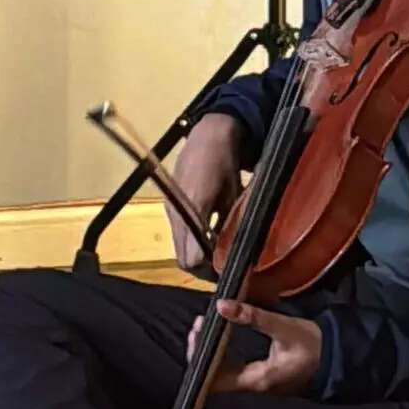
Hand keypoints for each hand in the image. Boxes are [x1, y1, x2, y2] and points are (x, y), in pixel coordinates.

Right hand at [166, 113, 245, 270]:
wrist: (207, 134)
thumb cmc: (224, 161)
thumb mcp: (234, 195)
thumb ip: (232, 224)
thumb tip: (237, 254)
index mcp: (193, 210)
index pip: (192, 258)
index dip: (210, 271)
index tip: (229, 273)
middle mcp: (176, 213)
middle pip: (183, 258)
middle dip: (204, 269)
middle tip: (226, 269)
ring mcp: (171, 210)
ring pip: (180, 247)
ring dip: (198, 256)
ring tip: (221, 255)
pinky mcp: (171, 206)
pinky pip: (179, 234)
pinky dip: (193, 242)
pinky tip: (212, 238)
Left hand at [188, 297, 323, 395]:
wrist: (338, 356)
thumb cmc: (313, 344)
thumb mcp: (282, 327)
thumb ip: (252, 317)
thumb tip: (221, 305)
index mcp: (256, 379)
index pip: (214, 379)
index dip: (199, 358)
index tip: (197, 332)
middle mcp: (253, 386)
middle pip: (215, 376)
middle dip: (202, 349)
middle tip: (199, 322)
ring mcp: (258, 382)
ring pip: (224, 372)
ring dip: (211, 349)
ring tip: (205, 324)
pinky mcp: (262, 375)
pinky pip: (234, 368)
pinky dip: (223, 352)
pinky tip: (221, 334)